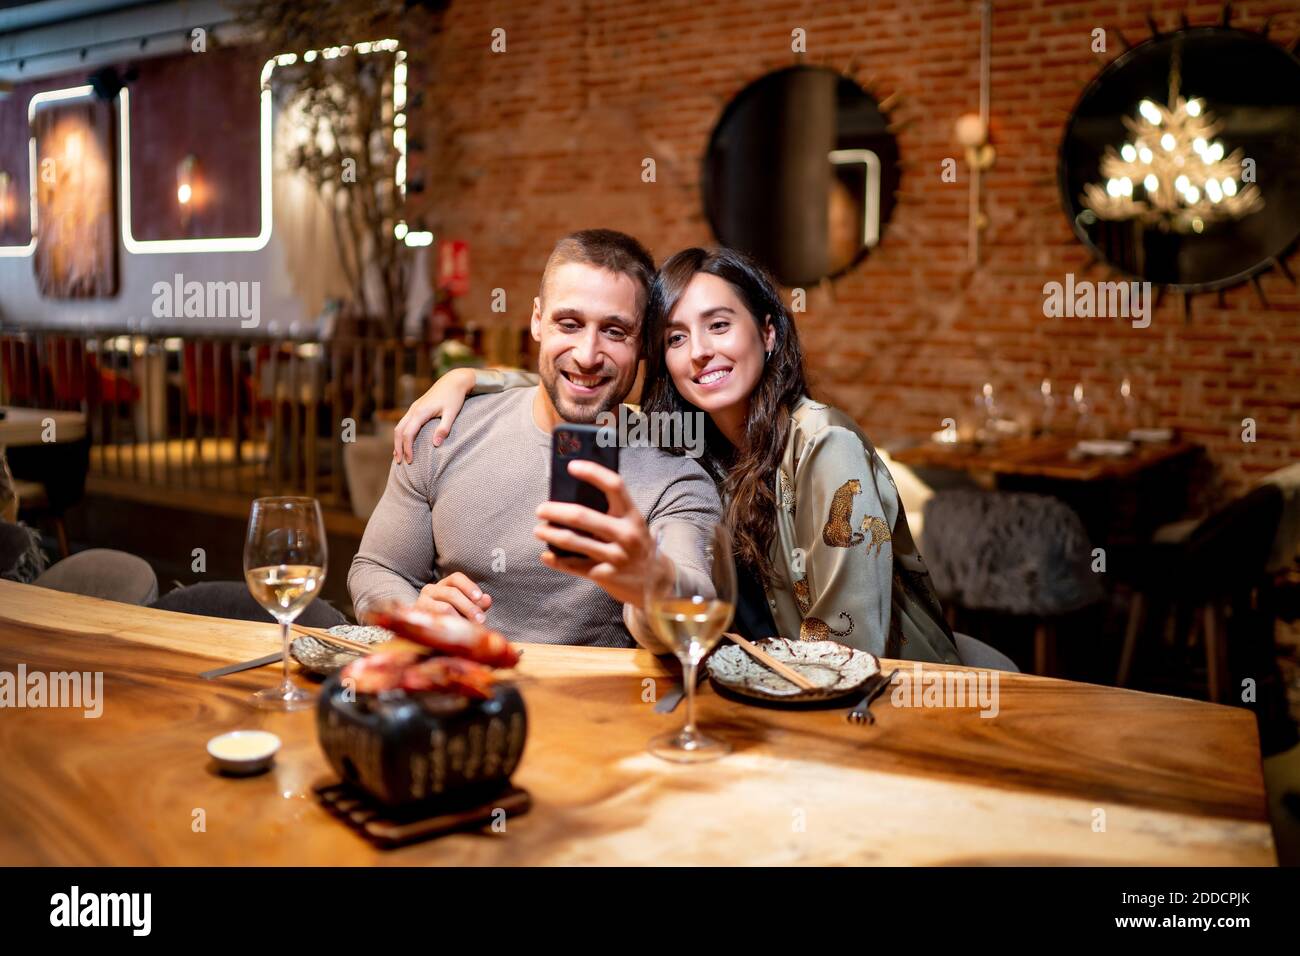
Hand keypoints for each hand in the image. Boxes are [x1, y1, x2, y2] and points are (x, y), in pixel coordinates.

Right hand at [393, 367, 476, 463]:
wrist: (454, 380)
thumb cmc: (454, 397)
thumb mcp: (452, 413)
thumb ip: (444, 429)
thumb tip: (435, 445)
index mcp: (421, 412)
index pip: (408, 434)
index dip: (407, 448)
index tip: (410, 461)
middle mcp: (414, 410)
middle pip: (399, 431)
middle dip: (398, 447)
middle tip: (400, 462)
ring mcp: (414, 408)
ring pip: (399, 426)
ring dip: (398, 441)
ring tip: (398, 455)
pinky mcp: (416, 407)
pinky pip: (404, 422)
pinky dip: (402, 433)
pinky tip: (405, 441)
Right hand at [414, 571, 492, 622]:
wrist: (425, 629)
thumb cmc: (450, 616)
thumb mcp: (466, 609)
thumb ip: (477, 604)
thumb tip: (487, 599)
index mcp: (444, 584)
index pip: (456, 578)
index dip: (469, 586)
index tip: (480, 597)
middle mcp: (431, 589)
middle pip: (452, 593)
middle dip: (469, 607)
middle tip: (481, 620)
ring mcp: (422, 602)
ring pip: (445, 608)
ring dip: (461, 618)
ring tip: (471, 629)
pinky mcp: (418, 616)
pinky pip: (436, 620)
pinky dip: (449, 626)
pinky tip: (457, 632)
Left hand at [534, 460, 663, 606]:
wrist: (655, 581)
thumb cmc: (635, 544)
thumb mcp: (631, 523)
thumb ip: (610, 511)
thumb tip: (571, 497)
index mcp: (633, 515)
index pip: (614, 486)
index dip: (593, 473)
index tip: (572, 466)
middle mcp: (626, 535)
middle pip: (583, 517)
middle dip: (556, 511)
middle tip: (541, 509)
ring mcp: (616, 557)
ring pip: (573, 542)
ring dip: (550, 534)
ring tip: (539, 530)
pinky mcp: (605, 575)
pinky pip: (574, 566)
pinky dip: (556, 560)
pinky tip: (546, 555)